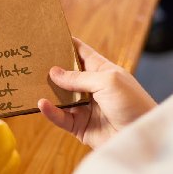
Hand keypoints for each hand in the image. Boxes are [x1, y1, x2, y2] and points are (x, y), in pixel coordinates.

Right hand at [38, 38, 155, 148]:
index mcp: (103, 72)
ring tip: (31, 84)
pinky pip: (60, 117)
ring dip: (47, 91)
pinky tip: (42, 104)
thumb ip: (79, 77)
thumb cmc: (133, 104)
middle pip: (67, 76)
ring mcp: (85, 108)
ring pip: (60, 98)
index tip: (50, 37)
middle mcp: (92, 89)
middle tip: (32, 62)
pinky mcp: (79, 127)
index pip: (82, 54)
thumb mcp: (107, 82)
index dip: (68, 45)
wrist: (141, 137)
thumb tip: (53, 72)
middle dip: (51, 69)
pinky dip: (50, 111)